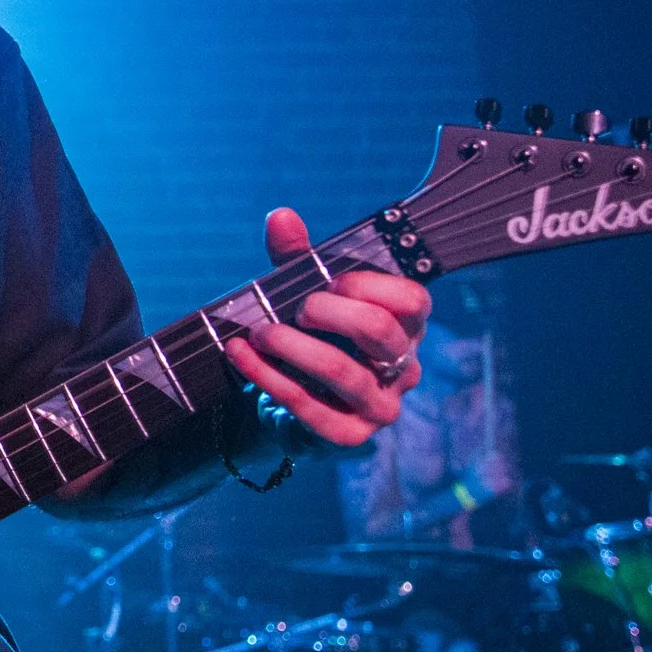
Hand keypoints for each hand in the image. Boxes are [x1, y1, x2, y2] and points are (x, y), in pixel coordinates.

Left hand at [224, 208, 429, 447]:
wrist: (288, 396)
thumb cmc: (309, 334)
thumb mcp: (303, 290)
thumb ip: (296, 255)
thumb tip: (280, 217)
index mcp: (405, 326)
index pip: (412, 300)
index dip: (368, 285)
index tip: (328, 281)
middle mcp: (403, 367)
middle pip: (379, 331)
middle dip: (328, 312)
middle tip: (294, 307)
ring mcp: (380, 406)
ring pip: (343, 372)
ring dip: (291, 346)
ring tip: (256, 331)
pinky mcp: (348, 435)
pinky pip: (309, 406)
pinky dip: (267, 377)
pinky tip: (240, 356)